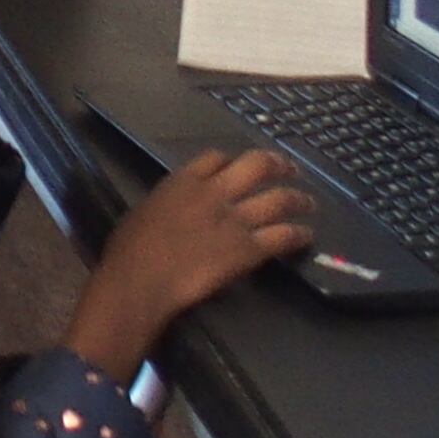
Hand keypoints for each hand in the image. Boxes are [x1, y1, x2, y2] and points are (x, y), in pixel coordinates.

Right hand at [65, 151, 313, 383]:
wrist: (142, 280)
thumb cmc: (130, 249)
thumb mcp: (145, 210)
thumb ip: (168, 201)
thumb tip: (176, 206)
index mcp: (184, 181)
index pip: (216, 157)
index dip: (232, 160)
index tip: (239, 166)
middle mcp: (215, 193)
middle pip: (257, 165)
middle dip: (278, 165)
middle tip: (290, 171)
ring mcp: (235, 220)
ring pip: (279, 198)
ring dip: (299, 199)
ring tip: (308, 203)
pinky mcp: (248, 249)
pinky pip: (283, 236)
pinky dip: (299, 235)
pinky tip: (306, 236)